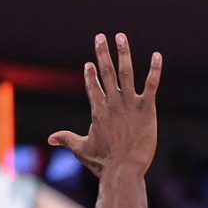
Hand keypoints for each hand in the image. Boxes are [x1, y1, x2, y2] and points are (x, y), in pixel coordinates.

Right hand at [48, 32, 161, 178]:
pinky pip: (151, 85)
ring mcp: (129, 105)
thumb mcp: (81, 149)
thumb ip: (67, 139)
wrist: (124, 171)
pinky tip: (157, 56)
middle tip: (100, 36)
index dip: (91, 75)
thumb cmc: (103, 163)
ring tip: (121, 36)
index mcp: (98, 111)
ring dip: (123, 53)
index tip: (90, 63)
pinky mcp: (146, 109)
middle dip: (102, 53)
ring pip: (126, 73)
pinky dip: (155, 70)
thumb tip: (50, 139)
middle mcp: (112, 103)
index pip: (93, 87)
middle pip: (106, 72)